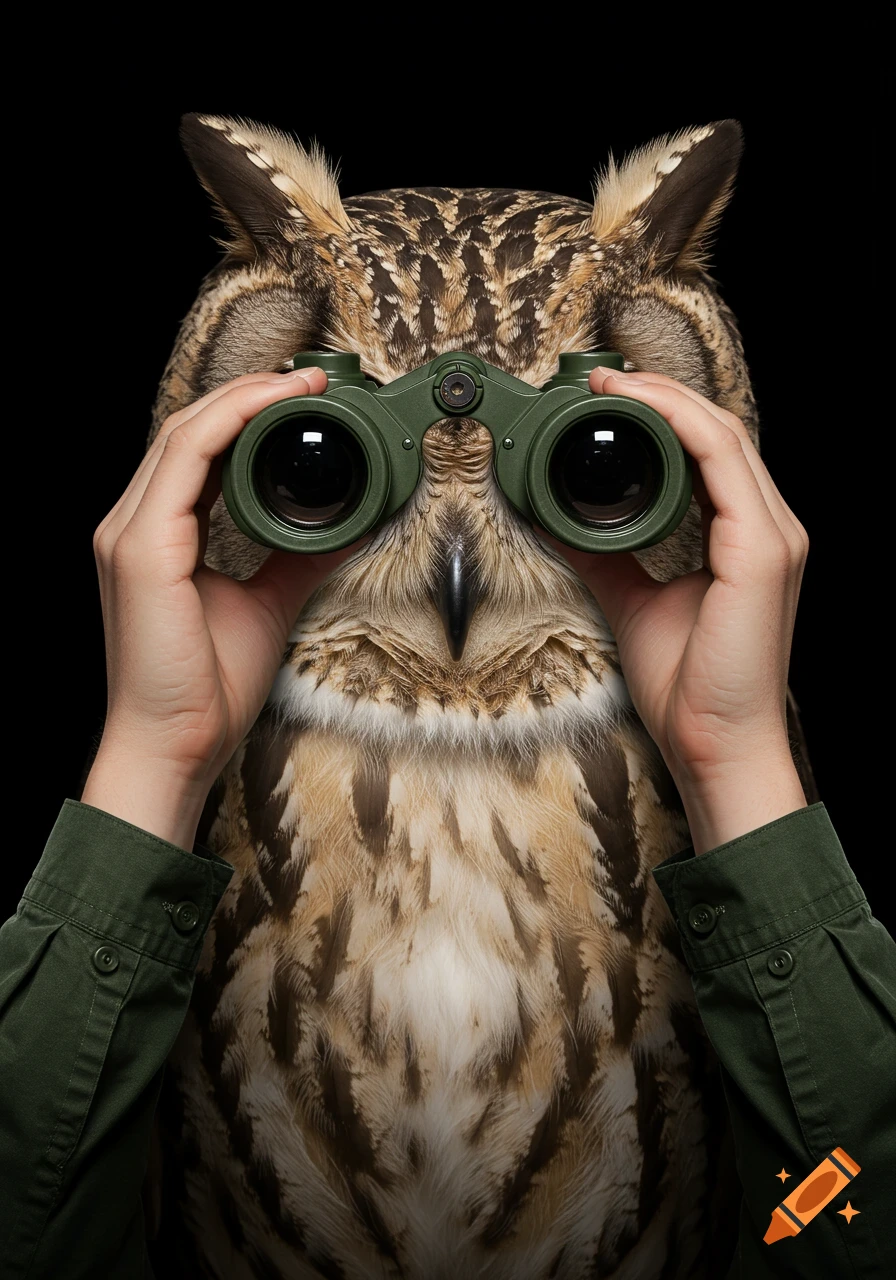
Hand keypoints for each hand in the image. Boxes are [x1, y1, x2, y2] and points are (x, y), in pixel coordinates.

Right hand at [82, 367, 360, 850]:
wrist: (175, 746)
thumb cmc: (205, 688)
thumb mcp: (265, 604)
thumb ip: (297, 559)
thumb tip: (344, 527)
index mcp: (154, 537)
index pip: (197, 452)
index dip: (246, 415)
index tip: (304, 399)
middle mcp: (132, 526)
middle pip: (188, 431)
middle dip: (250, 395)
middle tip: (314, 380)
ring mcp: (130, 534)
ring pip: (184, 434)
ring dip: (245, 400)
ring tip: (302, 386)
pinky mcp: (141, 550)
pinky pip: (186, 462)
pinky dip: (231, 426)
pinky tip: (273, 412)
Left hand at [543, 367, 808, 853]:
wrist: (715, 746)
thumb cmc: (690, 686)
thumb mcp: (635, 602)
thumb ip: (606, 556)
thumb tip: (561, 520)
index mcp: (746, 538)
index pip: (712, 451)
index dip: (663, 412)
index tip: (604, 396)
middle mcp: (769, 528)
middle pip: (720, 431)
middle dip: (659, 394)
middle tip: (597, 378)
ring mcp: (773, 536)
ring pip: (724, 435)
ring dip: (665, 400)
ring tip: (610, 385)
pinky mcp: (763, 551)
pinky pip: (723, 463)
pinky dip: (679, 427)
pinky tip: (638, 411)